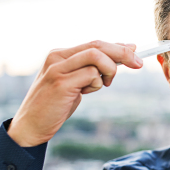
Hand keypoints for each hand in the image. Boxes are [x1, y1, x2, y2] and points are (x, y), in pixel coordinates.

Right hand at [7, 40, 142, 146]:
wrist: (31, 126)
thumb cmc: (55, 105)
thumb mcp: (75, 83)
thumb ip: (92, 69)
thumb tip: (121, 54)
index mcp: (60, 54)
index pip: (94, 43)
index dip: (117, 46)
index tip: (135, 51)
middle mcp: (57, 57)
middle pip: (97, 45)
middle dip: (122, 53)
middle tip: (138, 63)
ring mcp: (57, 68)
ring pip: (96, 56)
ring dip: (109, 70)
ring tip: (104, 84)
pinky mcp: (61, 83)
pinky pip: (91, 74)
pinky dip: (97, 84)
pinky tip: (86, 92)